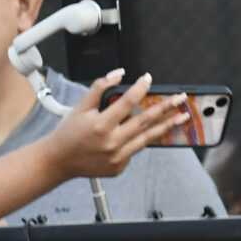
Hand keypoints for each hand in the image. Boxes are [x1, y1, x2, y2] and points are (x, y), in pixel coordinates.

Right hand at [44, 74, 187, 182]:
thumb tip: (118, 73)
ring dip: (167, 126)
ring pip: (148, 138)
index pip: (127, 102)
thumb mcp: (80, 107)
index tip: (149, 79)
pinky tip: (148, 132)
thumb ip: (99, 88)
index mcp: (101, 125)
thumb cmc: (68, 133)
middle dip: (165, 107)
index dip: (140, 89)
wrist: (58, 161)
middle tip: (180, 98)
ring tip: (182, 117)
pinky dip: (141, 139)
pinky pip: (134, 149)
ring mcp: (117, 157)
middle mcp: (111, 142)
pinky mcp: (119, 166)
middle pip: (145, 121)